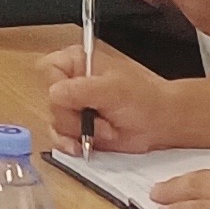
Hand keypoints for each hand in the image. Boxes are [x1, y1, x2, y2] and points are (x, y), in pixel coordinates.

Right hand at [39, 43, 173, 154]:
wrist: (160, 123)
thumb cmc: (145, 100)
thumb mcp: (113, 89)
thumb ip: (81, 90)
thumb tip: (54, 94)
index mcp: (77, 62)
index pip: (49, 69)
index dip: (57, 85)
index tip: (76, 98)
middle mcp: (71, 83)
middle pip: (50, 100)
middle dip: (74, 116)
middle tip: (97, 116)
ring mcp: (73, 107)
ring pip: (54, 121)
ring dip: (78, 131)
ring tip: (104, 130)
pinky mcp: (76, 128)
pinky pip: (58, 137)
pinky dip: (69, 144)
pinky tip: (81, 146)